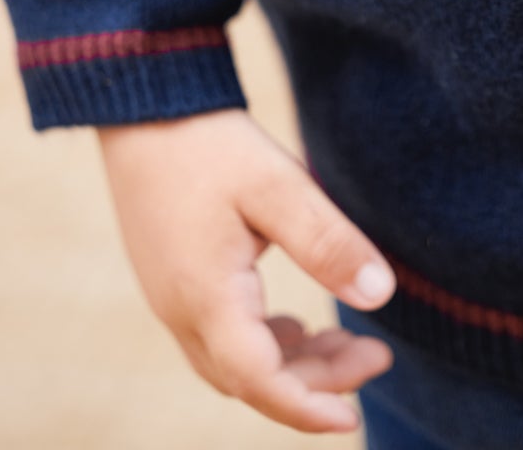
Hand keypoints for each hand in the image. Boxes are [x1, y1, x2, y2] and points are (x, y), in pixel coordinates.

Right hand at [97, 107, 396, 433]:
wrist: (141, 104)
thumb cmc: (207, 142)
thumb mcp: (277, 186)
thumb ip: (327, 243)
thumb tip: (380, 297)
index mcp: (206, 297)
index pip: (259, 381)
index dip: (308, 407)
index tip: (353, 419)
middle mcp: (180, 311)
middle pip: (250, 380)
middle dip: (314, 384)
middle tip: (376, 356)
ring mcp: (171, 297)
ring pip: (234, 362)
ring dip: (291, 365)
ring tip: (347, 343)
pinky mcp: (172, 278)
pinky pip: (219, 338)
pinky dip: (264, 344)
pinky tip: (294, 323)